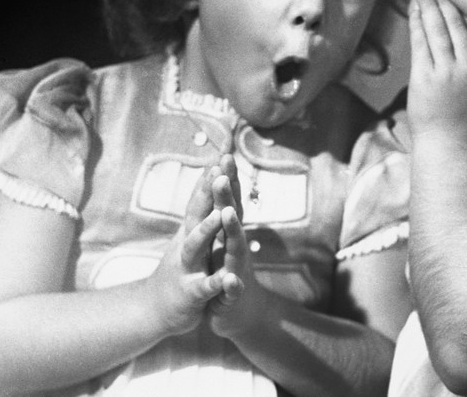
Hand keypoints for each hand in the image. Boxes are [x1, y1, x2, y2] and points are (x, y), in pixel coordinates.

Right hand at [144, 154, 242, 336]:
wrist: (155, 310)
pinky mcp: (191, 293)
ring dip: (206, 230)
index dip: (211, 179)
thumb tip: (206, 180)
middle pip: (196, 214)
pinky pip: (205, 287)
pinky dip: (216, 283)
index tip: (222, 155)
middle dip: (207, 193)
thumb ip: (199, 211)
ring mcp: (187, 268)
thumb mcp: (188, 237)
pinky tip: (228, 278)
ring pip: (195, 246)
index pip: (201, 201)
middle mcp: (187, 244)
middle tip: (217, 170)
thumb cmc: (179, 268)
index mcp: (191, 231)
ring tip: (220, 214)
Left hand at [204, 159, 265, 340]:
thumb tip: (226, 180)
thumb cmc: (229, 271)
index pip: (227, 201)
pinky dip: (231, 283)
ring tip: (227, 213)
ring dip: (232, 230)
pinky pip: (232, 288)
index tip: (224, 153)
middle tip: (225, 171)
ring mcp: (236, 269)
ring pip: (234, 248)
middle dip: (228, 194)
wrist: (242, 313)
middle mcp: (235, 247)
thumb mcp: (224, 240)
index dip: (227, 178)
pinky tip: (229, 278)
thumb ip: (226, 212)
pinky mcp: (232, 295)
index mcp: (228, 234)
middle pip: (232, 216)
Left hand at [408, 0, 466, 142]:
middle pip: (455, 28)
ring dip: (430, 10)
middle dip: (445, 7)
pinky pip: (420, 44)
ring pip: (437, 32)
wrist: (449, 145)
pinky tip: (415, 14)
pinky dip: (417, 26)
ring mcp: (445, 71)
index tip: (454, 6)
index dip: (462, 18)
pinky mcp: (424, 76)